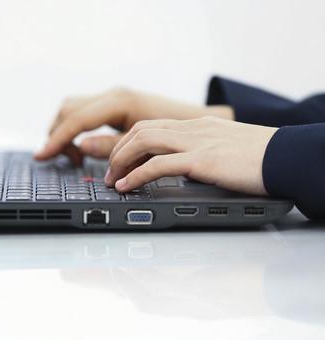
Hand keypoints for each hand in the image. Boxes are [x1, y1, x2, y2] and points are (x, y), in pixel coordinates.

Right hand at [35, 88, 233, 163]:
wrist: (199, 121)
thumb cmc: (178, 132)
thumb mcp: (145, 144)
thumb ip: (112, 146)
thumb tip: (82, 146)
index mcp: (119, 101)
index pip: (76, 119)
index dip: (56, 139)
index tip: (42, 156)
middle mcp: (113, 95)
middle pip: (68, 110)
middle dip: (59, 136)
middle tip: (69, 162)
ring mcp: (112, 98)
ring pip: (72, 110)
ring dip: (66, 133)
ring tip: (77, 159)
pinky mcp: (113, 105)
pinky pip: (84, 114)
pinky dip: (76, 130)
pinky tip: (84, 148)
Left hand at [106, 116, 277, 194]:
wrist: (288, 156)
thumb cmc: (261, 157)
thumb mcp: (224, 147)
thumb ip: (201, 152)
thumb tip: (182, 167)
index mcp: (197, 126)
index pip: (151, 126)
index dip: (128, 142)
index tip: (119, 160)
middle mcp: (193, 129)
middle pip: (140, 130)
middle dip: (117, 150)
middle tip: (109, 172)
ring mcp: (197, 142)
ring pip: (144, 141)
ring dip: (121, 161)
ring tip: (112, 180)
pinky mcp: (203, 160)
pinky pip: (158, 164)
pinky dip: (136, 175)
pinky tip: (126, 186)